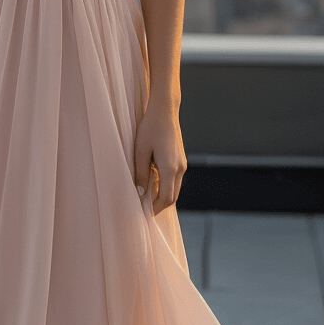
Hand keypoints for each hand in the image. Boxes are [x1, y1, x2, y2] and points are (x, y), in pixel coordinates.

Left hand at [134, 99, 186, 214]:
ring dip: (163, 196)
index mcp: (170, 168)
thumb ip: (141, 173)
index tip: (144, 214)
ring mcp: (183, 164)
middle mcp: (180, 168)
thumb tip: (141, 193)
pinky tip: (154, 185)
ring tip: (147, 199)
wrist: (165, 111)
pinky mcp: (181, 159)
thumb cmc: (150, 128)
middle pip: (172, 196)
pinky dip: (166, 187)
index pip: (165, 198)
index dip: (155, 208)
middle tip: (144, 210)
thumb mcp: (140, 151)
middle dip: (159, 206)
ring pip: (175, 189)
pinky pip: (175, 180)